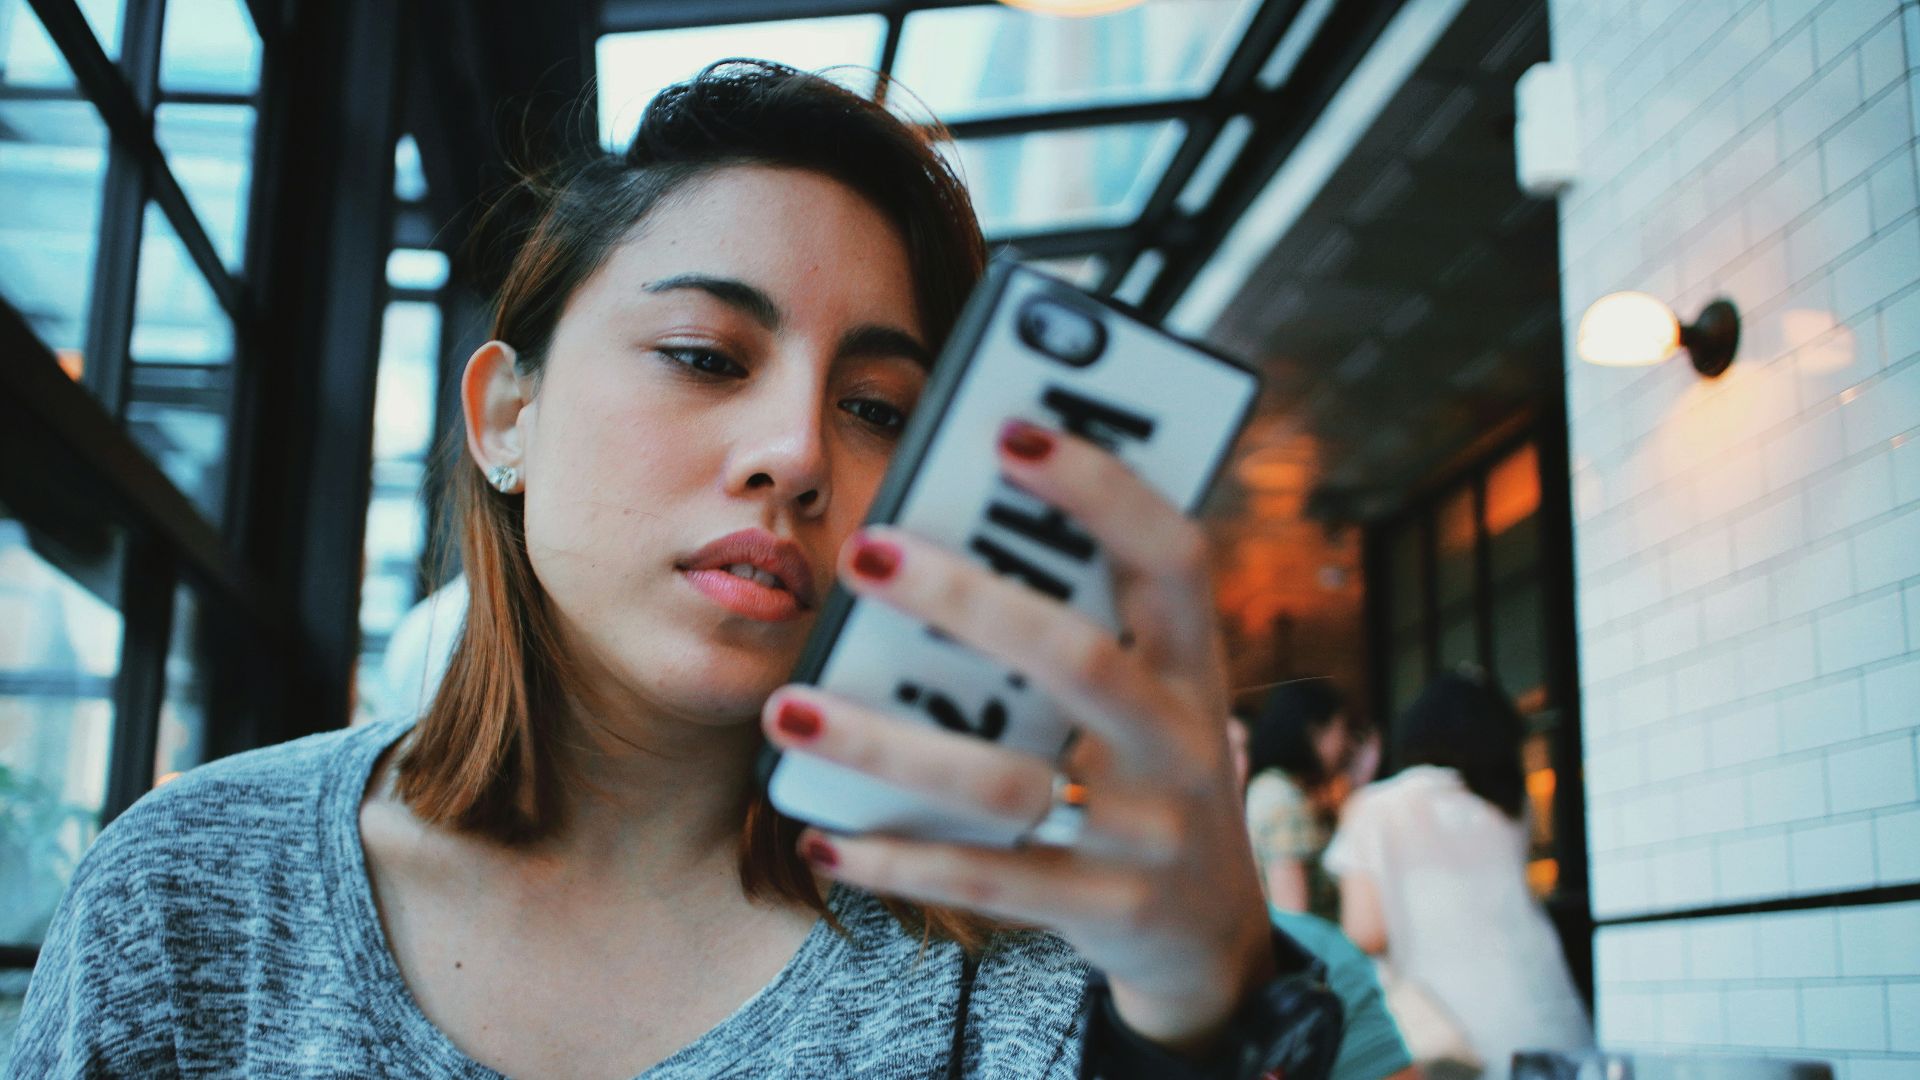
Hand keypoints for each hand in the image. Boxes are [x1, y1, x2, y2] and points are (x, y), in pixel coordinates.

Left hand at [759, 421, 1275, 1056]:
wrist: (1209, 930)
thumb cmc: (1144, 766)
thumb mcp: (1145, 687)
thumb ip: (1074, 619)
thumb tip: (925, 529)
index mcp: (1192, 659)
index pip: (1171, 554)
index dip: (1102, 488)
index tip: (1007, 430)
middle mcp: (1185, 740)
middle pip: (1079, 661)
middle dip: (967, 602)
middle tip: (861, 550)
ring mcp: (1149, 832)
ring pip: (1011, 784)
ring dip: (890, 745)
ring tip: (787, 709)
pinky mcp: (1106, 910)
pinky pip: (990, 880)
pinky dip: (900, 856)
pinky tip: (823, 834)